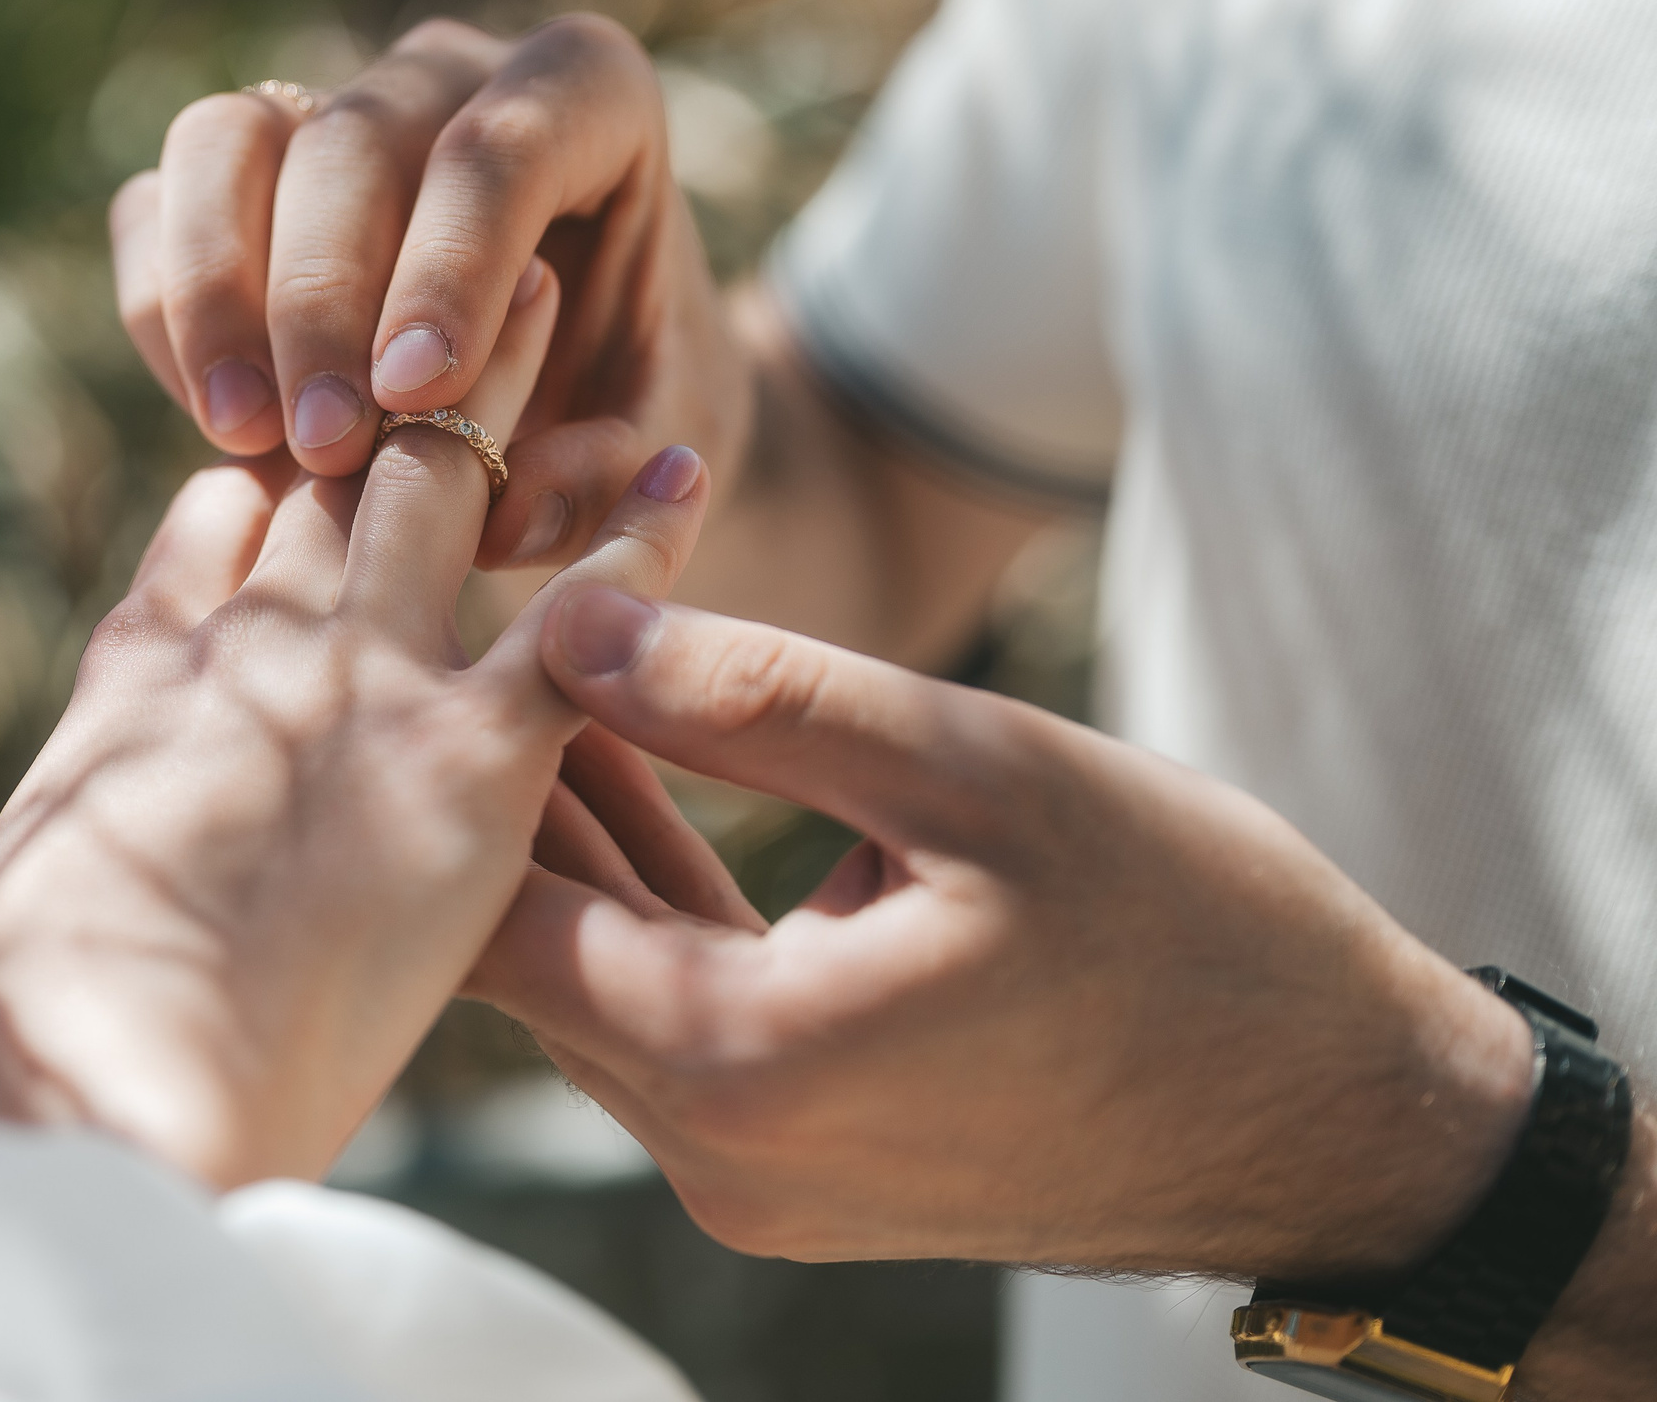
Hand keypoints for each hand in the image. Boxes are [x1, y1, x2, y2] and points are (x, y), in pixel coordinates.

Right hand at [0, 264, 712, 1187]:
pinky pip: (579, 621)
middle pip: (337, 462)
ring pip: (447, 489)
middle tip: (458, 280)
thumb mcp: (68, 816)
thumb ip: (131, 687)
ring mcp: (367, 681)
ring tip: (559, 294)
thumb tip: (157, 606)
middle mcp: (262, 634)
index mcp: (161, 658)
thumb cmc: (60, 997)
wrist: (106, 1077)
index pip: (235, 506)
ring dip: (504, 391)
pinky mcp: (469, 760)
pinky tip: (684, 469)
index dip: (292, 441)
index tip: (337, 389)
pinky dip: (638, 541)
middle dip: (397, 365)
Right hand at [109, 16, 748, 571]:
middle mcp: (449, 74)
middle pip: (352, 140)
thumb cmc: (634, 391)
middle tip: (325, 450)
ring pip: (226, 141)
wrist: (581, 389)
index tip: (416, 396)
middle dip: (323, 302)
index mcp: (589, 96)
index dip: (451, 265)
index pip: (504, 145)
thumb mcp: (668, 438)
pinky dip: (165, 309)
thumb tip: (517, 511)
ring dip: (215, 292)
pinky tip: (220, 422)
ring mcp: (328, 107)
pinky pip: (159, 203)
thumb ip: (614, 470)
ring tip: (244, 437)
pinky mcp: (236, 171)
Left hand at [469, 590, 1540, 1280]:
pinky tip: (640, 763)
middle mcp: (719, 1154)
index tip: (447, 634)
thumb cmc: (1192, 931)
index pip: (494, 918)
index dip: (458, 766)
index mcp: (740, 1066)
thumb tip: (570, 622)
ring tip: (547, 662)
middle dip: (507, 786)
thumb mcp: (973, 771)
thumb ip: (755, 699)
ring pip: (604, 976)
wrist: (1346, 1121)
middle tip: (478, 617)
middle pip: (533, 950)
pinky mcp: (807, 1164)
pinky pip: (683, 1010)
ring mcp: (762, 1175)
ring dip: (582, 833)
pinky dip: (659, 894)